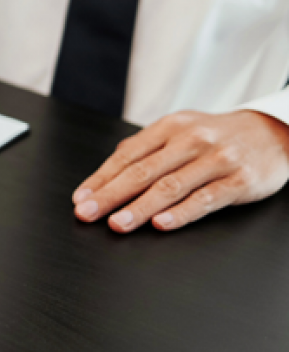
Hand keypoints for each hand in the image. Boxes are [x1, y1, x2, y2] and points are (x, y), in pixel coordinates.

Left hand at [73, 110, 288, 232]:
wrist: (273, 132)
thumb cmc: (217, 136)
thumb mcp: (180, 130)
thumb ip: (146, 148)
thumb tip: (107, 171)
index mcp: (170, 127)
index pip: (127, 156)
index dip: (101, 179)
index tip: (81, 198)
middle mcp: (191, 140)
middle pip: (143, 171)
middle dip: (110, 195)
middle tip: (88, 213)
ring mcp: (216, 160)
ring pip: (170, 186)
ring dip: (140, 208)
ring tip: (117, 224)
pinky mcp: (239, 181)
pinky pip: (205, 199)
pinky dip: (181, 213)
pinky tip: (162, 224)